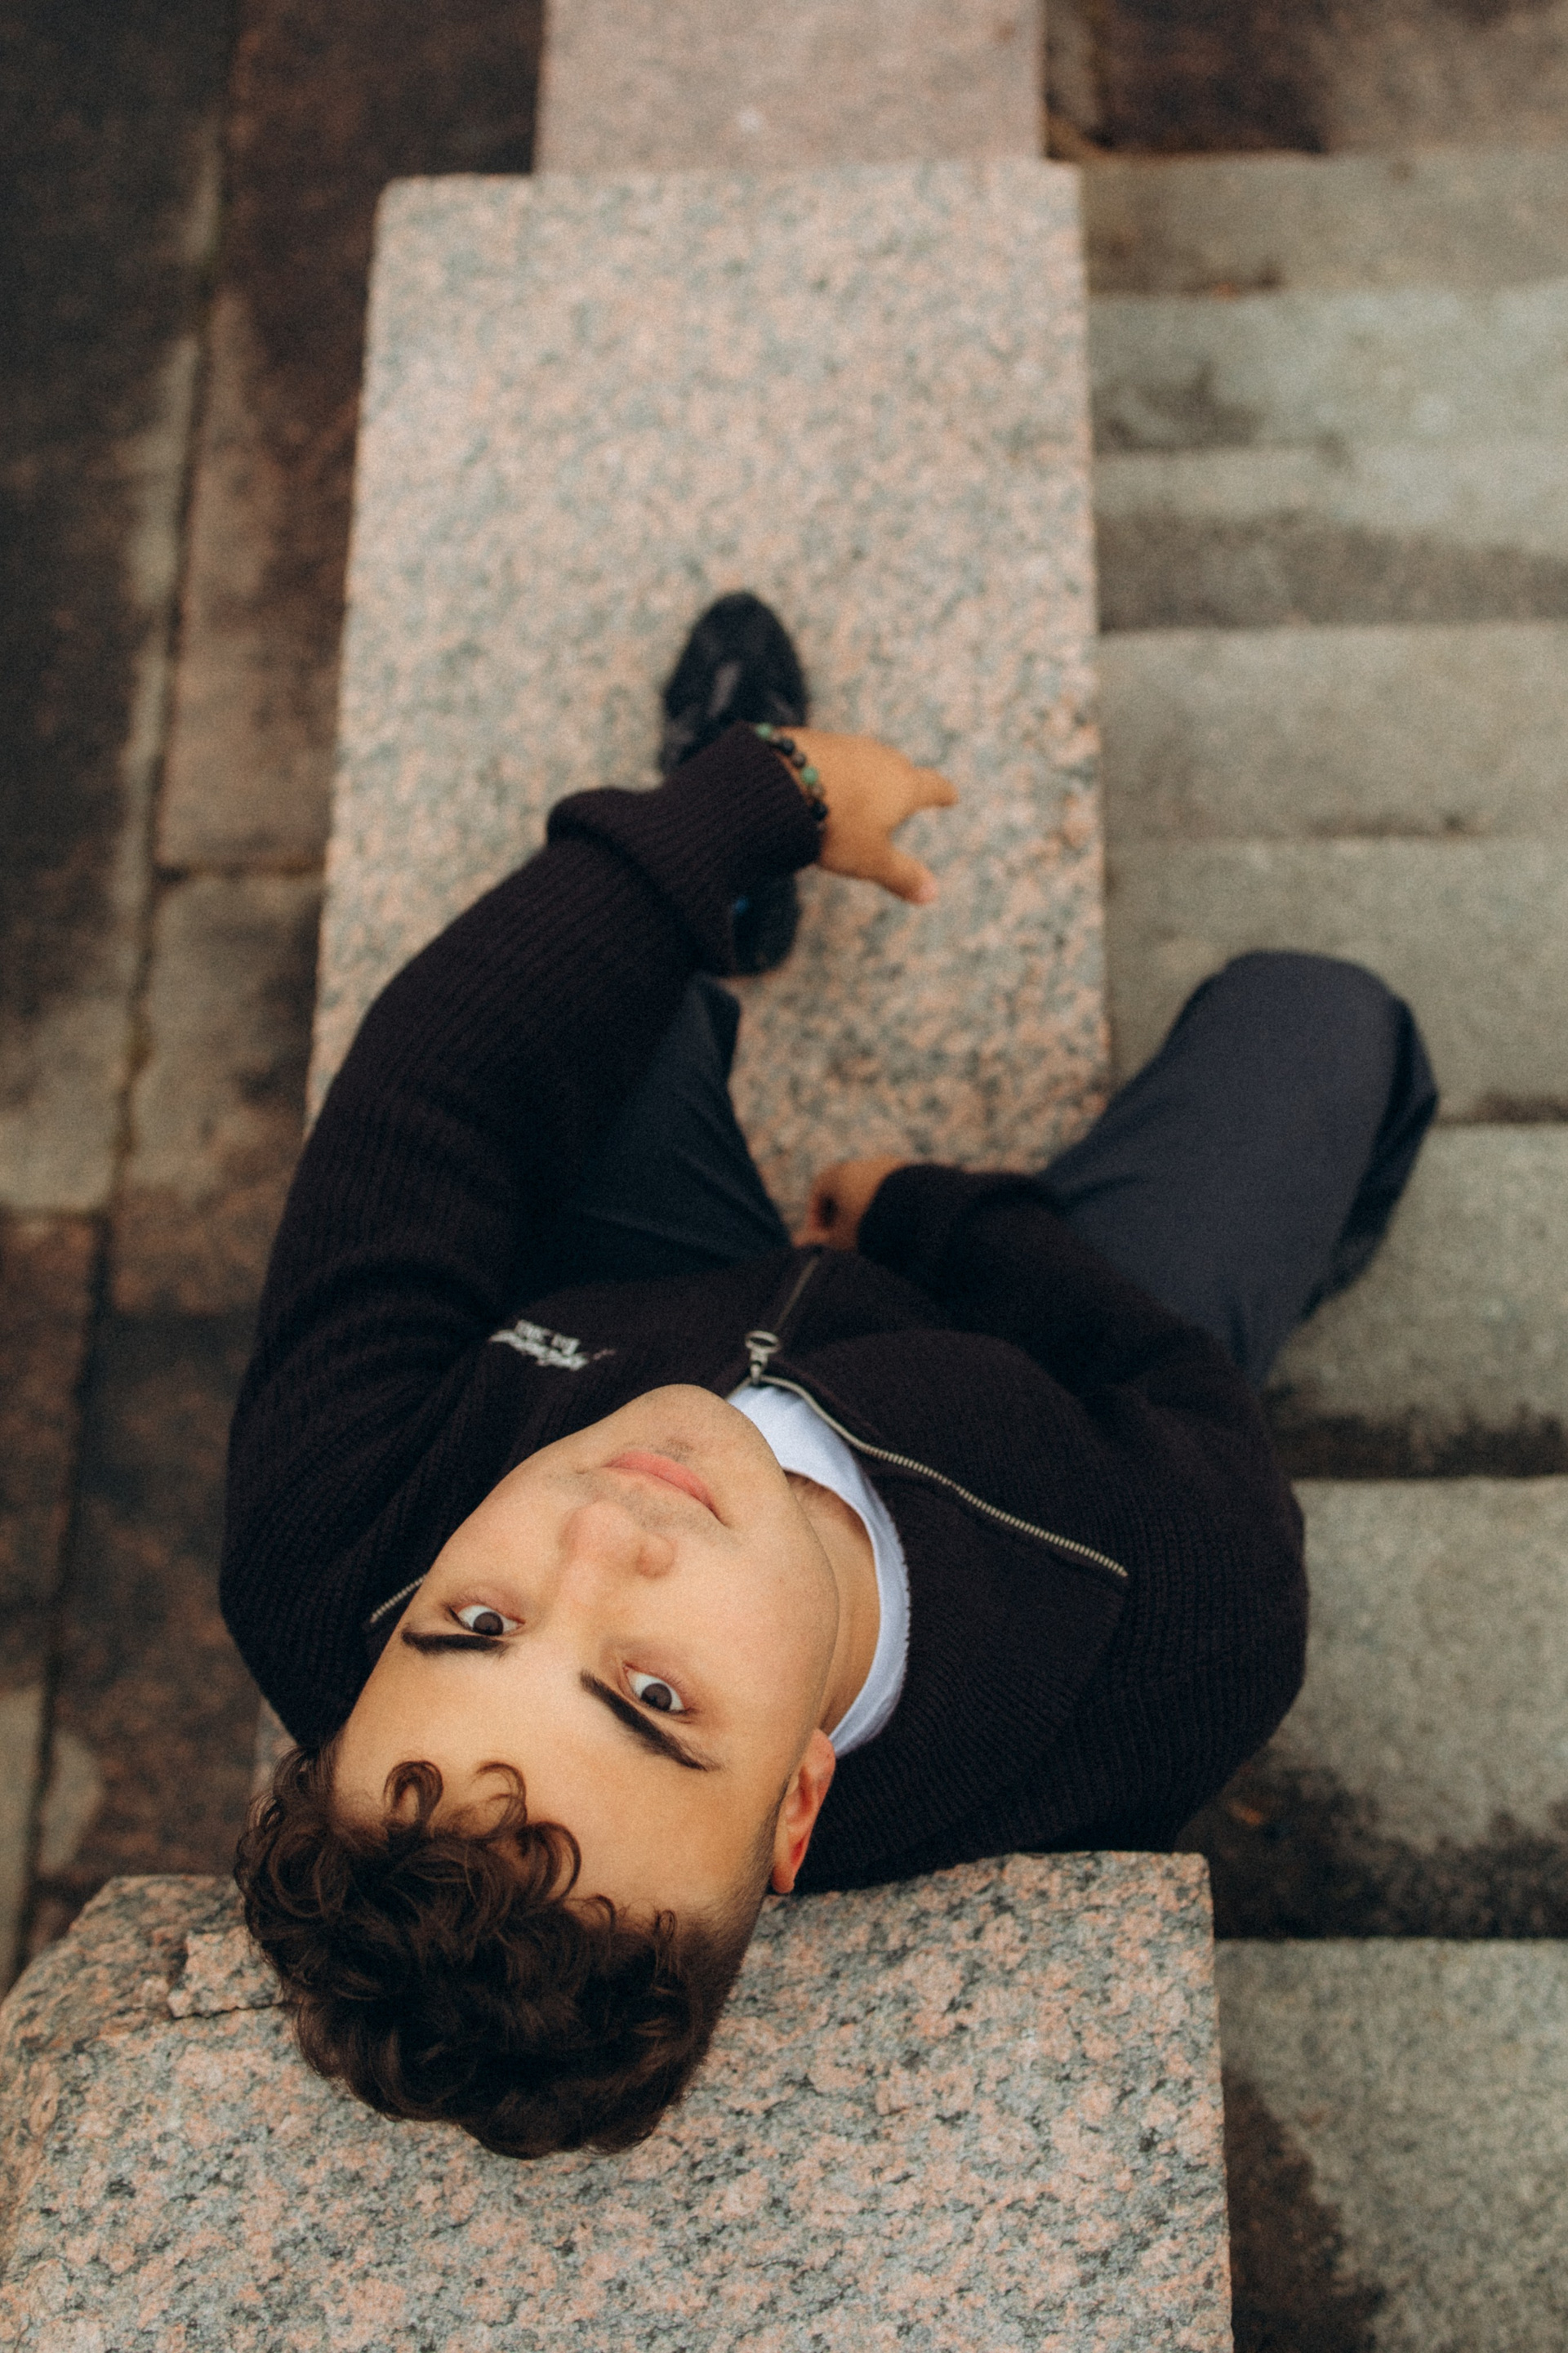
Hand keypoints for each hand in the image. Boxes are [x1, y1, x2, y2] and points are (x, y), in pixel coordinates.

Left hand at [789, 729, 957, 904]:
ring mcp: (849, 746)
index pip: (933, 787)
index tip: (951, 795)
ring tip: (864, 790)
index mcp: (904, 786)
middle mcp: (881, 759)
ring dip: (868, 774)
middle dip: (905, 781)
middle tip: (907, 790)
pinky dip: (837, 770)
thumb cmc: (837, 825)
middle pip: (900, 769)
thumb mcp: (871, 859)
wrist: (782, 782)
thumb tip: (932, 895)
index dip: (943, 793)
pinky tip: (825, 780)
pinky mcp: (817, 740)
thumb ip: (902, 875)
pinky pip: (835, 757)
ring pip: (867, 760)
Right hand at [796, 1155, 910, 1249]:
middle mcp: (862, 1163)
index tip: (820, 1238)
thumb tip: (799, 1243)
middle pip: (843, 1188)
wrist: (919, 1209)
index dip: (815, 1217)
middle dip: (840, 1213)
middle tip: (843, 1237)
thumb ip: (820, 1240)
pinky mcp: (910, 1172)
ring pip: (868, 1189)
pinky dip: (887, 1205)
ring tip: (871, 1235)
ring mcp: (888, 1165)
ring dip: (865, 1210)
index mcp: (838, 1173)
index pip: (818, 1191)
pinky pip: (892, 1190)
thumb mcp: (841, 1238)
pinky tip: (893, 1226)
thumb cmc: (872, 1225)